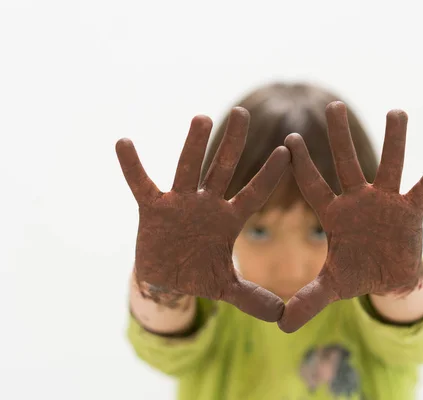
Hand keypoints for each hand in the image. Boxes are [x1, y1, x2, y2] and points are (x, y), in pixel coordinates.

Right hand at [116, 108, 289, 321]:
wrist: (166, 278)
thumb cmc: (200, 274)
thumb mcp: (227, 288)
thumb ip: (253, 299)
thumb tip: (282, 317)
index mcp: (229, 219)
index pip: (254, 193)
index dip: (269, 175)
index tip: (287, 151)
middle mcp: (207, 204)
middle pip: (222, 169)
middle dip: (232, 143)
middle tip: (243, 112)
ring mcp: (180, 203)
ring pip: (187, 169)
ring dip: (192, 146)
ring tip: (201, 119)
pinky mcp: (152, 208)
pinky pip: (140, 184)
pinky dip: (132, 166)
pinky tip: (124, 142)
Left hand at [278, 102, 422, 331]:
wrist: (387, 277)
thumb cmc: (356, 273)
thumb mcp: (332, 287)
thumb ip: (308, 299)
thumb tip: (281, 326)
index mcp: (335, 214)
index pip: (315, 186)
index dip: (302, 166)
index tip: (287, 139)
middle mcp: (359, 201)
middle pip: (348, 164)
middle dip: (341, 137)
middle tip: (333, 106)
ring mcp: (387, 203)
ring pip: (390, 166)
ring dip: (395, 140)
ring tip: (397, 112)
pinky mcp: (412, 211)